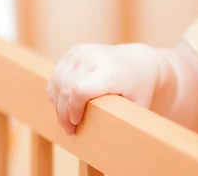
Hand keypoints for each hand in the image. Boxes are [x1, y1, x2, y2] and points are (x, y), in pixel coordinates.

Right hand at [46, 42, 163, 134]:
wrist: (140, 62)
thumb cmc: (139, 90)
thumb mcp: (137, 107)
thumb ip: (123, 122)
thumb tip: (110, 146)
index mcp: (112, 71)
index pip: (79, 90)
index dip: (73, 110)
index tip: (77, 124)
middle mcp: (96, 56)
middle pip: (66, 89)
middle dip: (64, 113)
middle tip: (70, 130)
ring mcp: (83, 51)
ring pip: (58, 82)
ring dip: (58, 104)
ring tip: (68, 119)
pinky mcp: (75, 51)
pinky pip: (57, 75)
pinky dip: (57, 92)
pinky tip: (66, 103)